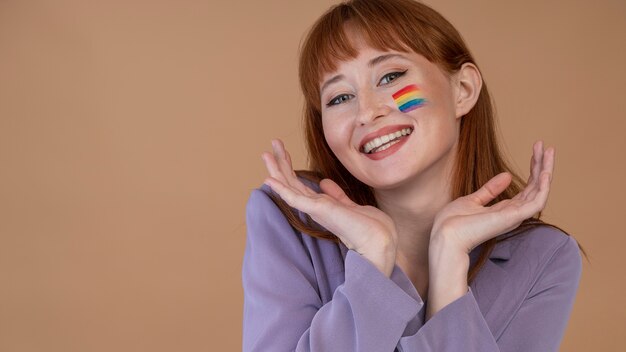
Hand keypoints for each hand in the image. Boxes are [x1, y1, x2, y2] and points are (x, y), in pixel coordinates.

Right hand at [261, 139, 397, 275]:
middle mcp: (315, 207)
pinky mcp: (318, 210)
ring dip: (276, 169)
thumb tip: (324, 182)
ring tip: (265, 153)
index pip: (300, 185)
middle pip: (291, 182)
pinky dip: (281, 189)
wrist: (379, 241)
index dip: (290, 168)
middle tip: (271, 144)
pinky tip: (269, 179)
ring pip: (289, 187)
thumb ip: (336, 195)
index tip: (282, 152)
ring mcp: (315, 209)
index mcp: (321, 205)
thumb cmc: (369, 228)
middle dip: (280, 163)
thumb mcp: (351, 205)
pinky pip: (294, 198)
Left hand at [431, 140, 554, 253]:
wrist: (445, 235)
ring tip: (550, 151)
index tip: (535, 149)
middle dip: (542, 165)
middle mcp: (513, 213)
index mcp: (505, 210)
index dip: (533, 168)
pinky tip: (545, 172)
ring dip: (546, 171)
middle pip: (536, 187)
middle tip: (546, 146)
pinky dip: (543, 187)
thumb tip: (507, 175)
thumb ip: (490, 190)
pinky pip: (536, 203)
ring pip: (540, 192)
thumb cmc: (453, 223)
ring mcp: (514, 216)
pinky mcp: (513, 217)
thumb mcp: (472, 200)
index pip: (527, 187)